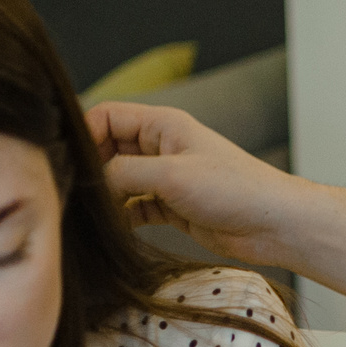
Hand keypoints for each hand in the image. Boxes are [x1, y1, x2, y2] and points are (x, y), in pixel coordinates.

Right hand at [86, 100, 293, 265]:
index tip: (71, 162)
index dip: (84, 134)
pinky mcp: (172, 207)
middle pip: (108, 148)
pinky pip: (134, 208)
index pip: (107, 116)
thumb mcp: (171, 175)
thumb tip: (92, 181)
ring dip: (105, 196)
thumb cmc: (235, 189)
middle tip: (74, 193)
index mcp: (163, 125)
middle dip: (91, 168)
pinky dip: (122, 217)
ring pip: (120, 181)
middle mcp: (162, 148)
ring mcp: (166, 178)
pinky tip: (111, 231)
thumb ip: (125, 173)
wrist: (274, 225)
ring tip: (87, 215)